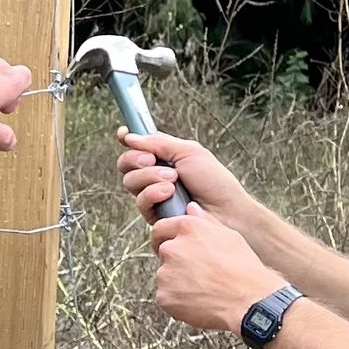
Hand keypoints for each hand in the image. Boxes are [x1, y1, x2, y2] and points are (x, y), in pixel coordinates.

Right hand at [117, 126, 250, 230]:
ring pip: (130, 182)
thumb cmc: (214, 181)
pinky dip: (152, 194)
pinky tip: (169, 194)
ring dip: (150, 177)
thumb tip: (130, 137)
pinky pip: (140, 202)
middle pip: (126, 164)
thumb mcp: (189, 152)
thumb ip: (158, 143)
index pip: (137, 147)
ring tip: (173, 180)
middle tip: (153, 160)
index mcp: (164, 157)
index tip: (123, 134)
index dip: (126, 139)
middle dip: (136, 159)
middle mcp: (155, 175)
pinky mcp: (155, 215)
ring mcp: (154, 195)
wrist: (226, 210)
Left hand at [148, 207, 277, 333]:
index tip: (172, 245)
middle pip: (164, 253)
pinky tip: (198, 301)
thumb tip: (190, 208)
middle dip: (176, 261)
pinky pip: (166, 296)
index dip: (166, 237)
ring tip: (203, 288)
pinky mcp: (164, 295)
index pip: (161, 228)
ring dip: (177, 281)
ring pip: (165, 276)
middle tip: (197, 272)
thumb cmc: (243, 268)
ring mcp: (166, 273)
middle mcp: (173, 248)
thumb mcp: (229, 236)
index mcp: (188, 228)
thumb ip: (205, 221)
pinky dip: (177, 300)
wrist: (248, 301)